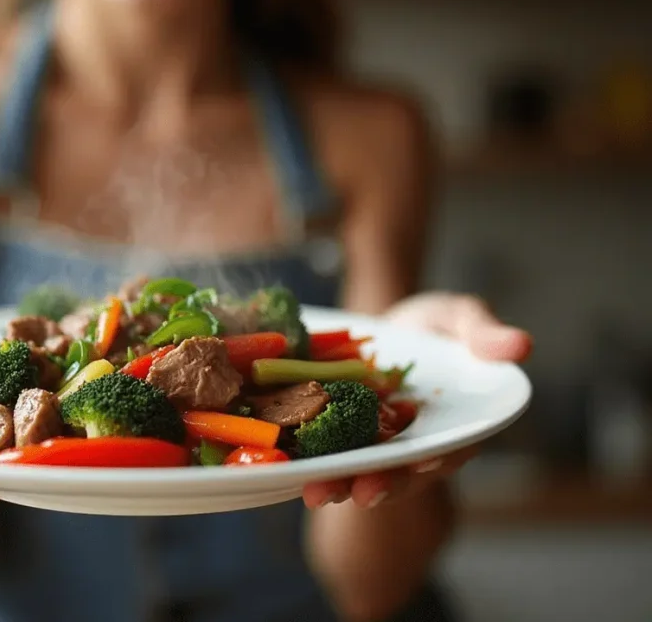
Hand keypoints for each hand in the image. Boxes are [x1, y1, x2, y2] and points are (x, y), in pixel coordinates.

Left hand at [302, 293, 531, 508]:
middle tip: (360, 493)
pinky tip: (290, 470)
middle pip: (401, 471)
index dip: (438, 458)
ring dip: (340, 484)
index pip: (450, 447)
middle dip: (381, 484)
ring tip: (315, 493)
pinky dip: (310, 463)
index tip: (423, 463)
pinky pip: (326, 452)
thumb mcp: (459, 318)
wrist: (385, 322)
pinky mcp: (340, 435)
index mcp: (454, 425)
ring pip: (361, 470)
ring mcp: (377, 445)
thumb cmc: (432, 323)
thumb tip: (522, 344)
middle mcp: (416, 444)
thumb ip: (483, 333)